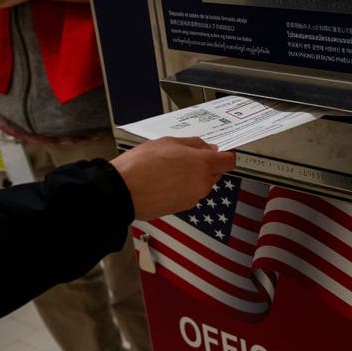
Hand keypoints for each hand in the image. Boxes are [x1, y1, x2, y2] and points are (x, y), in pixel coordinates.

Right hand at [111, 137, 235, 220]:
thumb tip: (207, 148)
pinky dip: (183, 188)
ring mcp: (193, 198)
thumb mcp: (168, 142)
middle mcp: (202, 184)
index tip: (217, 152)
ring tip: (170, 169)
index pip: (229, 161)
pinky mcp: (182, 208)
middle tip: (186, 157)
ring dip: (193, 177)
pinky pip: (190, 194)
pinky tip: (165, 181)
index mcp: (202, 165)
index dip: (224, 155)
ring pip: (202, 184)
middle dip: (206, 165)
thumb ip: (193, 144)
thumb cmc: (141, 165)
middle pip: (216, 173)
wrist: (122, 191)